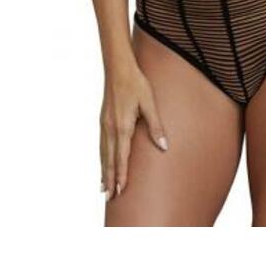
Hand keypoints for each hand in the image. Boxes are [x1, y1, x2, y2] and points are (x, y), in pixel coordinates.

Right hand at [100, 63, 168, 197]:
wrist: (118, 68)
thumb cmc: (136, 84)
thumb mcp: (150, 103)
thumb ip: (156, 125)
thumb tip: (164, 146)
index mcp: (122, 127)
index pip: (122, 157)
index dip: (121, 175)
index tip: (120, 191)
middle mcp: (110, 129)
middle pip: (109, 160)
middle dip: (110, 179)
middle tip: (109, 198)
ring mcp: (105, 125)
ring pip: (103, 154)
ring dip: (104, 171)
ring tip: (103, 187)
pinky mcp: (103, 120)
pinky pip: (102, 145)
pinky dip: (102, 158)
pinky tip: (103, 163)